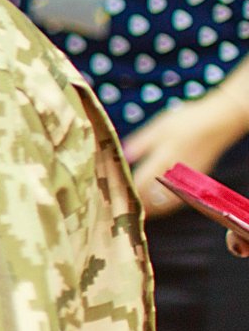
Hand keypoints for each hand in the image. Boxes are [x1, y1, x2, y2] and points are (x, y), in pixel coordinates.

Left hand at [124, 84, 248, 227]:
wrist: (218, 123)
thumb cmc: (185, 122)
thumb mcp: (157, 128)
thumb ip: (139, 144)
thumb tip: (122, 157)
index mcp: (162, 160)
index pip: (140, 184)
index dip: (125, 191)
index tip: (112, 195)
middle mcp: (175, 175)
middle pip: (154, 200)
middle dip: (138, 205)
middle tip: (122, 208)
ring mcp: (187, 180)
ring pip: (167, 203)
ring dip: (152, 208)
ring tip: (137, 208)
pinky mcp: (196, 181)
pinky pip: (178, 199)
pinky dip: (165, 204)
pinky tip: (156, 201)